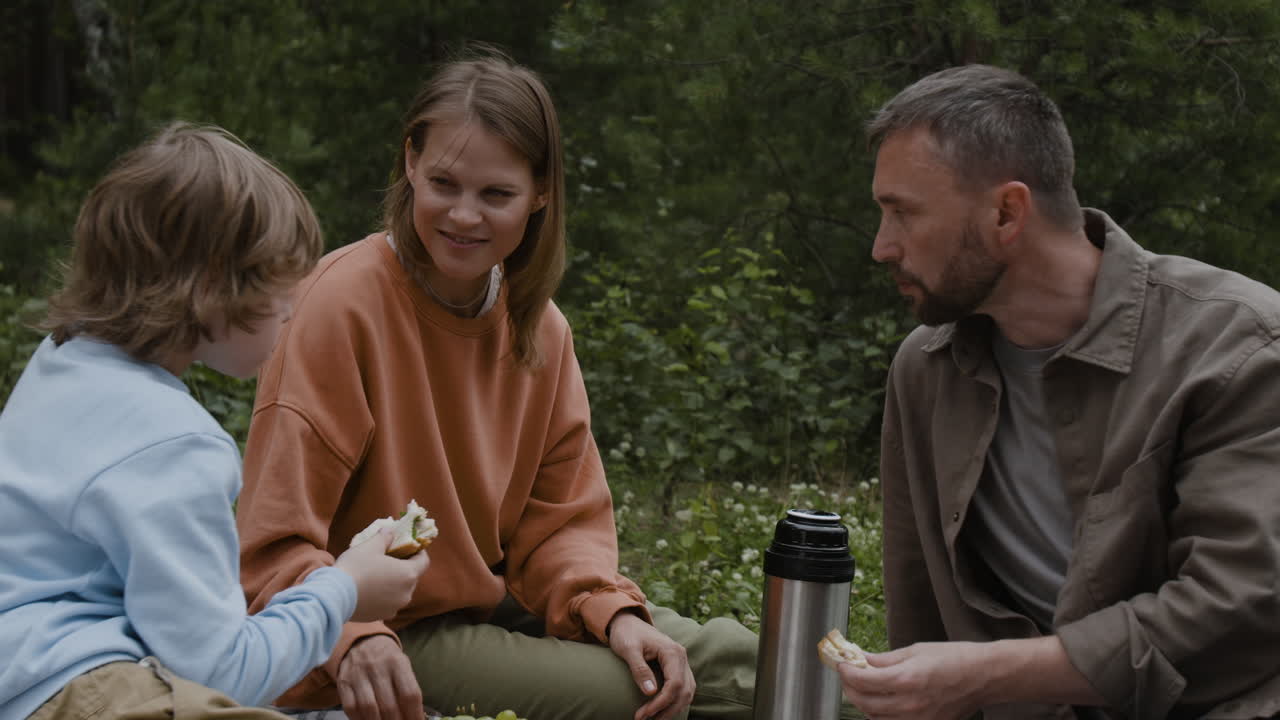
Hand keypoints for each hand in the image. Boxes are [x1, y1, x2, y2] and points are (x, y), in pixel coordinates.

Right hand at [334, 528, 429, 621]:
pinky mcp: (382, 616)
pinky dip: (384, 596)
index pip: (424, 561)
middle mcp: (406, 594)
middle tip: (390, 558)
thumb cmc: (356, 567)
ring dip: (393, 583)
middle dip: (404, 567)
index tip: (409, 546)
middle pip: (412, 577)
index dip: (418, 552)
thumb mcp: (370, 546)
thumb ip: (384, 537)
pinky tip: (369, 590)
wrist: (334, 596)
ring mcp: (395, 607)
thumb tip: (390, 530)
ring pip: (400, 592)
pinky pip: (388, 603)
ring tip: (378, 575)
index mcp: (408, 574)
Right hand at [337, 635, 424, 719]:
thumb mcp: (402, 666)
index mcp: (397, 662)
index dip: (414, 714)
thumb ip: (408, 689)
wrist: (361, 642)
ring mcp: (358, 675)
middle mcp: (377, 667)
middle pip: (389, 705)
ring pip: (369, 708)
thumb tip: (416, 716)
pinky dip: (360, 719)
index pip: (409, 693)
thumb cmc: (387, 659)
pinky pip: (351, 708)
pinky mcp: (343, 683)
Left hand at [607, 611, 695, 719]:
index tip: (643, 714)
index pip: (674, 684)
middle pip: (684, 691)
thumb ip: (639, 669)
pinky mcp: (678, 668)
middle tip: (645, 719)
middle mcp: (681, 657)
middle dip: (666, 710)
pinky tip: (662, 711)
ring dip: (672, 709)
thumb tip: (650, 692)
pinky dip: (676, 702)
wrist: (628, 622)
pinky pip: (684, 689)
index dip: (660, 703)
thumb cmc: (626, 634)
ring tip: (653, 719)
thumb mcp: (628, 649)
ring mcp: (682, 662)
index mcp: (672, 651)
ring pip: (687, 693)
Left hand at [837, 642, 988, 719]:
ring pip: (874, 718)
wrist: (983, 677)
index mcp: (907, 680)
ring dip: (863, 702)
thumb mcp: (915, 651)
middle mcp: (909, 705)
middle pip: (863, 702)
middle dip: (849, 687)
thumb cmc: (953, 659)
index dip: (846, 671)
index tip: (841, 663)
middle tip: (848, 674)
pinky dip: (879, 715)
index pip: (862, 680)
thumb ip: (883, 659)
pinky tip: (880, 702)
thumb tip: (860, 659)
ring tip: (863, 687)